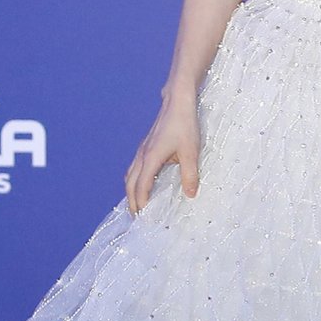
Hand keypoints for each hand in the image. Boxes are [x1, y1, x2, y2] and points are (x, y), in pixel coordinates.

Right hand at [125, 94, 199, 213]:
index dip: (141, 203)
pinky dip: (134, 181)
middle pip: (130, 184)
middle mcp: (142, 156)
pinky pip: (134, 169)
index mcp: (151, 158)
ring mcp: (142, 151)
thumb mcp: (191, 151)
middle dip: (132, 202)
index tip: (143, 218)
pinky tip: (143, 184)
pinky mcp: (145, 147)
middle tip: (137, 217)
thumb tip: (190, 195)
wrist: (177, 102)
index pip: (141, 187)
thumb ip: (190, 174)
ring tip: (137, 205)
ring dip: (131, 192)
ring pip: (130, 176)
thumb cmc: (184, 125)